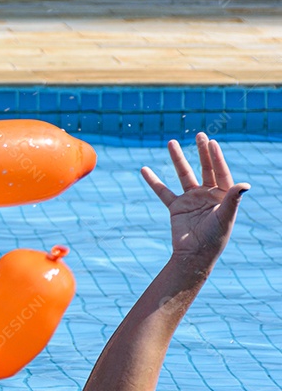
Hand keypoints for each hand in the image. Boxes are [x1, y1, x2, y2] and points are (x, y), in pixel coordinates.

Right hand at [141, 132, 249, 272]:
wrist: (194, 255)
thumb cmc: (214, 238)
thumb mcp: (225, 217)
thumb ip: (233, 199)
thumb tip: (245, 184)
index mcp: (223, 195)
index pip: (220, 172)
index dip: (216, 158)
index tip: (212, 143)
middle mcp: (208, 194)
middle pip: (204, 168)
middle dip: (202, 152)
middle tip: (200, 135)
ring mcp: (191, 199)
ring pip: (183, 175)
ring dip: (178, 159)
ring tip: (171, 142)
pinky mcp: (176, 207)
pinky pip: (163, 191)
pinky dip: (153, 181)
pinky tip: (145, 169)